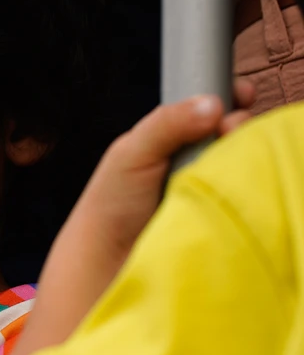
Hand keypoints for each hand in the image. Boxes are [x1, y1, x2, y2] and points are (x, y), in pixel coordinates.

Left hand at [51, 83, 252, 289]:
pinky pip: (245, 193)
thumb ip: (166, 123)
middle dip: (237, 124)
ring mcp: (209, 186)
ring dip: (242, 155)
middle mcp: (192, 159)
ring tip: (230, 159)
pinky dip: (246, 185)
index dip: (226, 97)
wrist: (109, 260)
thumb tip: (212, 104)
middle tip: (230, 129)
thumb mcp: (132, 152)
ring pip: (239, 160)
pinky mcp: (222, 214)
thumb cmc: (112, 204)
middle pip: (229, 132)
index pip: (206, 109)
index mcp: (169, 139)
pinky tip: (236, 187)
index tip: (242, 94)